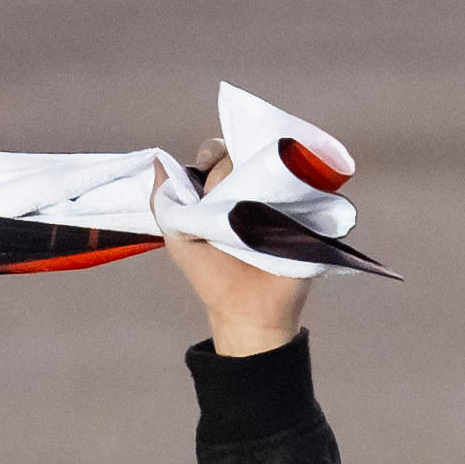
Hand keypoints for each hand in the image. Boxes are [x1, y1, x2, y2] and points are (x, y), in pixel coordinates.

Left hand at [164, 140, 312, 359]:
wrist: (250, 311)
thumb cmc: (213, 277)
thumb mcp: (178, 239)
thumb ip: (163, 202)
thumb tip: (158, 160)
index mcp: (221, 190)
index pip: (219, 153)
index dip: (213, 153)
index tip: (205, 168)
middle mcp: (251, 189)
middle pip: (244, 154)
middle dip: (230, 169)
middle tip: (225, 200)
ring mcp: (279, 200)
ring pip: (273, 164)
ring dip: (263, 173)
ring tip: (252, 201)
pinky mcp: (305, 214)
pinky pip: (306, 186)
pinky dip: (299, 182)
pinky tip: (285, 194)